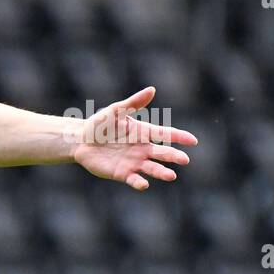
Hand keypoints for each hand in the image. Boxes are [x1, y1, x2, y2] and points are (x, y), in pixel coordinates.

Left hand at [72, 87, 197, 190]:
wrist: (80, 141)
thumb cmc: (99, 124)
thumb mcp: (115, 111)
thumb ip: (133, 103)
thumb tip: (151, 89)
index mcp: (144, 133)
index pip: (166, 134)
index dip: (179, 137)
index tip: (193, 141)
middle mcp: (142, 149)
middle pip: (162, 153)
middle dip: (174, 156)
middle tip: (185, 160)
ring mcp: (133, 162)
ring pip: (152, 168)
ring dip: (161, 172)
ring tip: (171, 176)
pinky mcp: (121, 173)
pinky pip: (133, 179)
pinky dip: (139, 182)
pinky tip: (144, 185)